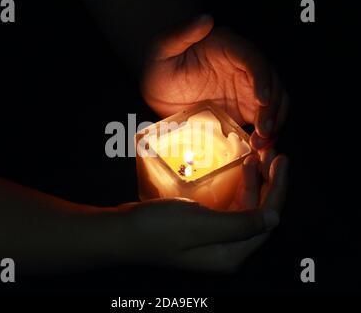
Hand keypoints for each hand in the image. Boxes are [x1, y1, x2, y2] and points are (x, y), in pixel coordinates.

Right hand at [118, 152, 287, 271]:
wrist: (125, 232)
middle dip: (268, 183)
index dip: (278, 189)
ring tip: (256, 155)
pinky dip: (236, 187)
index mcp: (231, 254)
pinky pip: (229, 205)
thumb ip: (241, 224)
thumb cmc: (159, 228)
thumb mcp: (202, 225)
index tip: (281, 160)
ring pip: (245, 207)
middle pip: (259, 213)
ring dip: (253, 182)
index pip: (267, 220)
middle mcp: (227, 249)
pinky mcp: (203, 228)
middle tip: (270, 152)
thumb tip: (275, 218)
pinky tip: (238, 169)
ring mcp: (215, 239)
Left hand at [141, 14, 287, 149]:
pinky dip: (263, 135)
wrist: (156, 92)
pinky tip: (258, 149)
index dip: (262, 79)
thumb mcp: (162, 50)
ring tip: (262, 145)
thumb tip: (205, 19)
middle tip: (263, 131)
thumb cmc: (159, 67)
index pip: (254, 61)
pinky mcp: (241, 110)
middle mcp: (242, 68)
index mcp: (228, 49)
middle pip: (271, 84)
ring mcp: (244, 90)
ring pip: (273, 104)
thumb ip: (180, 34)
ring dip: (273, 124)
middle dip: (273, 108)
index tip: (261, 100)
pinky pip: (260, 121)